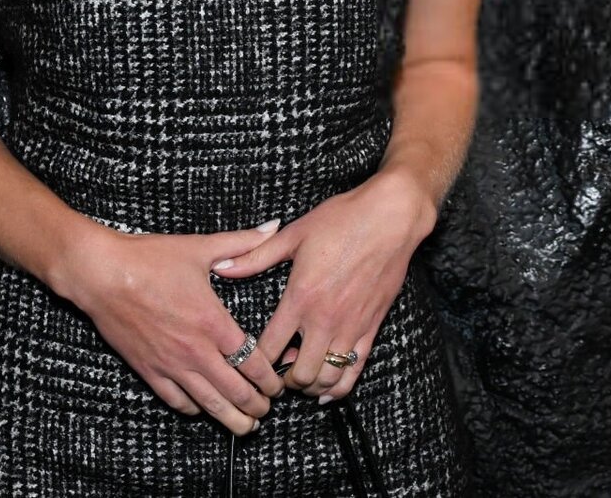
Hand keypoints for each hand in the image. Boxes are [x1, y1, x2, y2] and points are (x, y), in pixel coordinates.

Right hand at [62, 218, 288, 435]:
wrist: (101, 274)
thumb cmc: (148, 259)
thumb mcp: (199, 248)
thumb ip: (242, 242)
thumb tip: (274, 227)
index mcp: (213, 322)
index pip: (252, 363)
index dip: (270, 381)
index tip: (278, 387)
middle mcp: (195, 350)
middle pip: (235, 392)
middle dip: (256, 407)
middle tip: (266, 411)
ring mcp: (170, 365)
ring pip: (209, 405)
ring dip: (231, 419)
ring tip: (245, 426)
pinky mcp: (148, 371)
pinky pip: (176, 401)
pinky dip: (194, 409)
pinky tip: (202, 408)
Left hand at [209, 171, 434, 401]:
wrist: (388, 218)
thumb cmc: (341, 220)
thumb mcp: (293, 235)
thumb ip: (255, 256)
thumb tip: (221, 267)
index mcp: (300, 297)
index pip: (268, 348)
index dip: (252, 363)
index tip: (245, 365)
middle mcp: (325, 319)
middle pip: (299, 374)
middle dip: (283, 382)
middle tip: (274, 375)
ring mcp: (351, 327)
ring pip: (327, 379)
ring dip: (310, 386)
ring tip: (299, 378)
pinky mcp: (371, 328)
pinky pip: (354, 371)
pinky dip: (339, 388)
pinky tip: (327, 391)